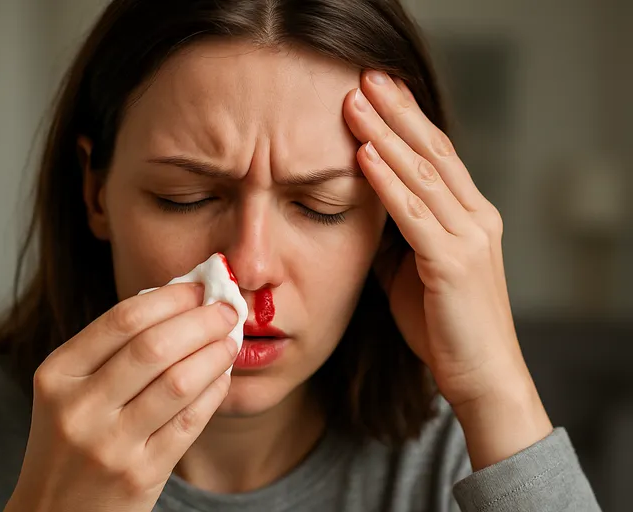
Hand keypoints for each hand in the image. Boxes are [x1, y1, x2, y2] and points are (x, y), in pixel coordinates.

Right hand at [5, 283, 237, 511]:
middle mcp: (79, 409)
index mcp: (57, 375)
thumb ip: (113, 347)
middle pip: (153, 346)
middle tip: (226, 309)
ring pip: (178, 382)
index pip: (123, 319)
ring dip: (215, 353)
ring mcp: (110, 445)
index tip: (199, 286)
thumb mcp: (70, 389)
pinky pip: (190, 421)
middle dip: (201, 320)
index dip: (170, 297)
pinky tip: (222, 375)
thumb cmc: (70, 440)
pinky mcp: (141, 475)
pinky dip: (214, 391)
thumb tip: (179, 298)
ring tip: (230, 339)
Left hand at [343, 70, 551, 468]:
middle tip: (366, 78)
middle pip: (432, 152)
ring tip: (356, 103)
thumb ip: (397, 239)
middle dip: (397, 112)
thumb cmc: (445, 327)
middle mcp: (476, 218)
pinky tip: (365, 156)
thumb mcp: (415, 272)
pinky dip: (388, 182)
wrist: (480, 375)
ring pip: (423, 174)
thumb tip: (366, 214)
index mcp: (471, 217)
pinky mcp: (452, 262)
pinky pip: (414, 213)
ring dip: (385, 135)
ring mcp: (469, 237)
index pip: (438, 156)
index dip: (409, 120)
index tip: (379, 92)